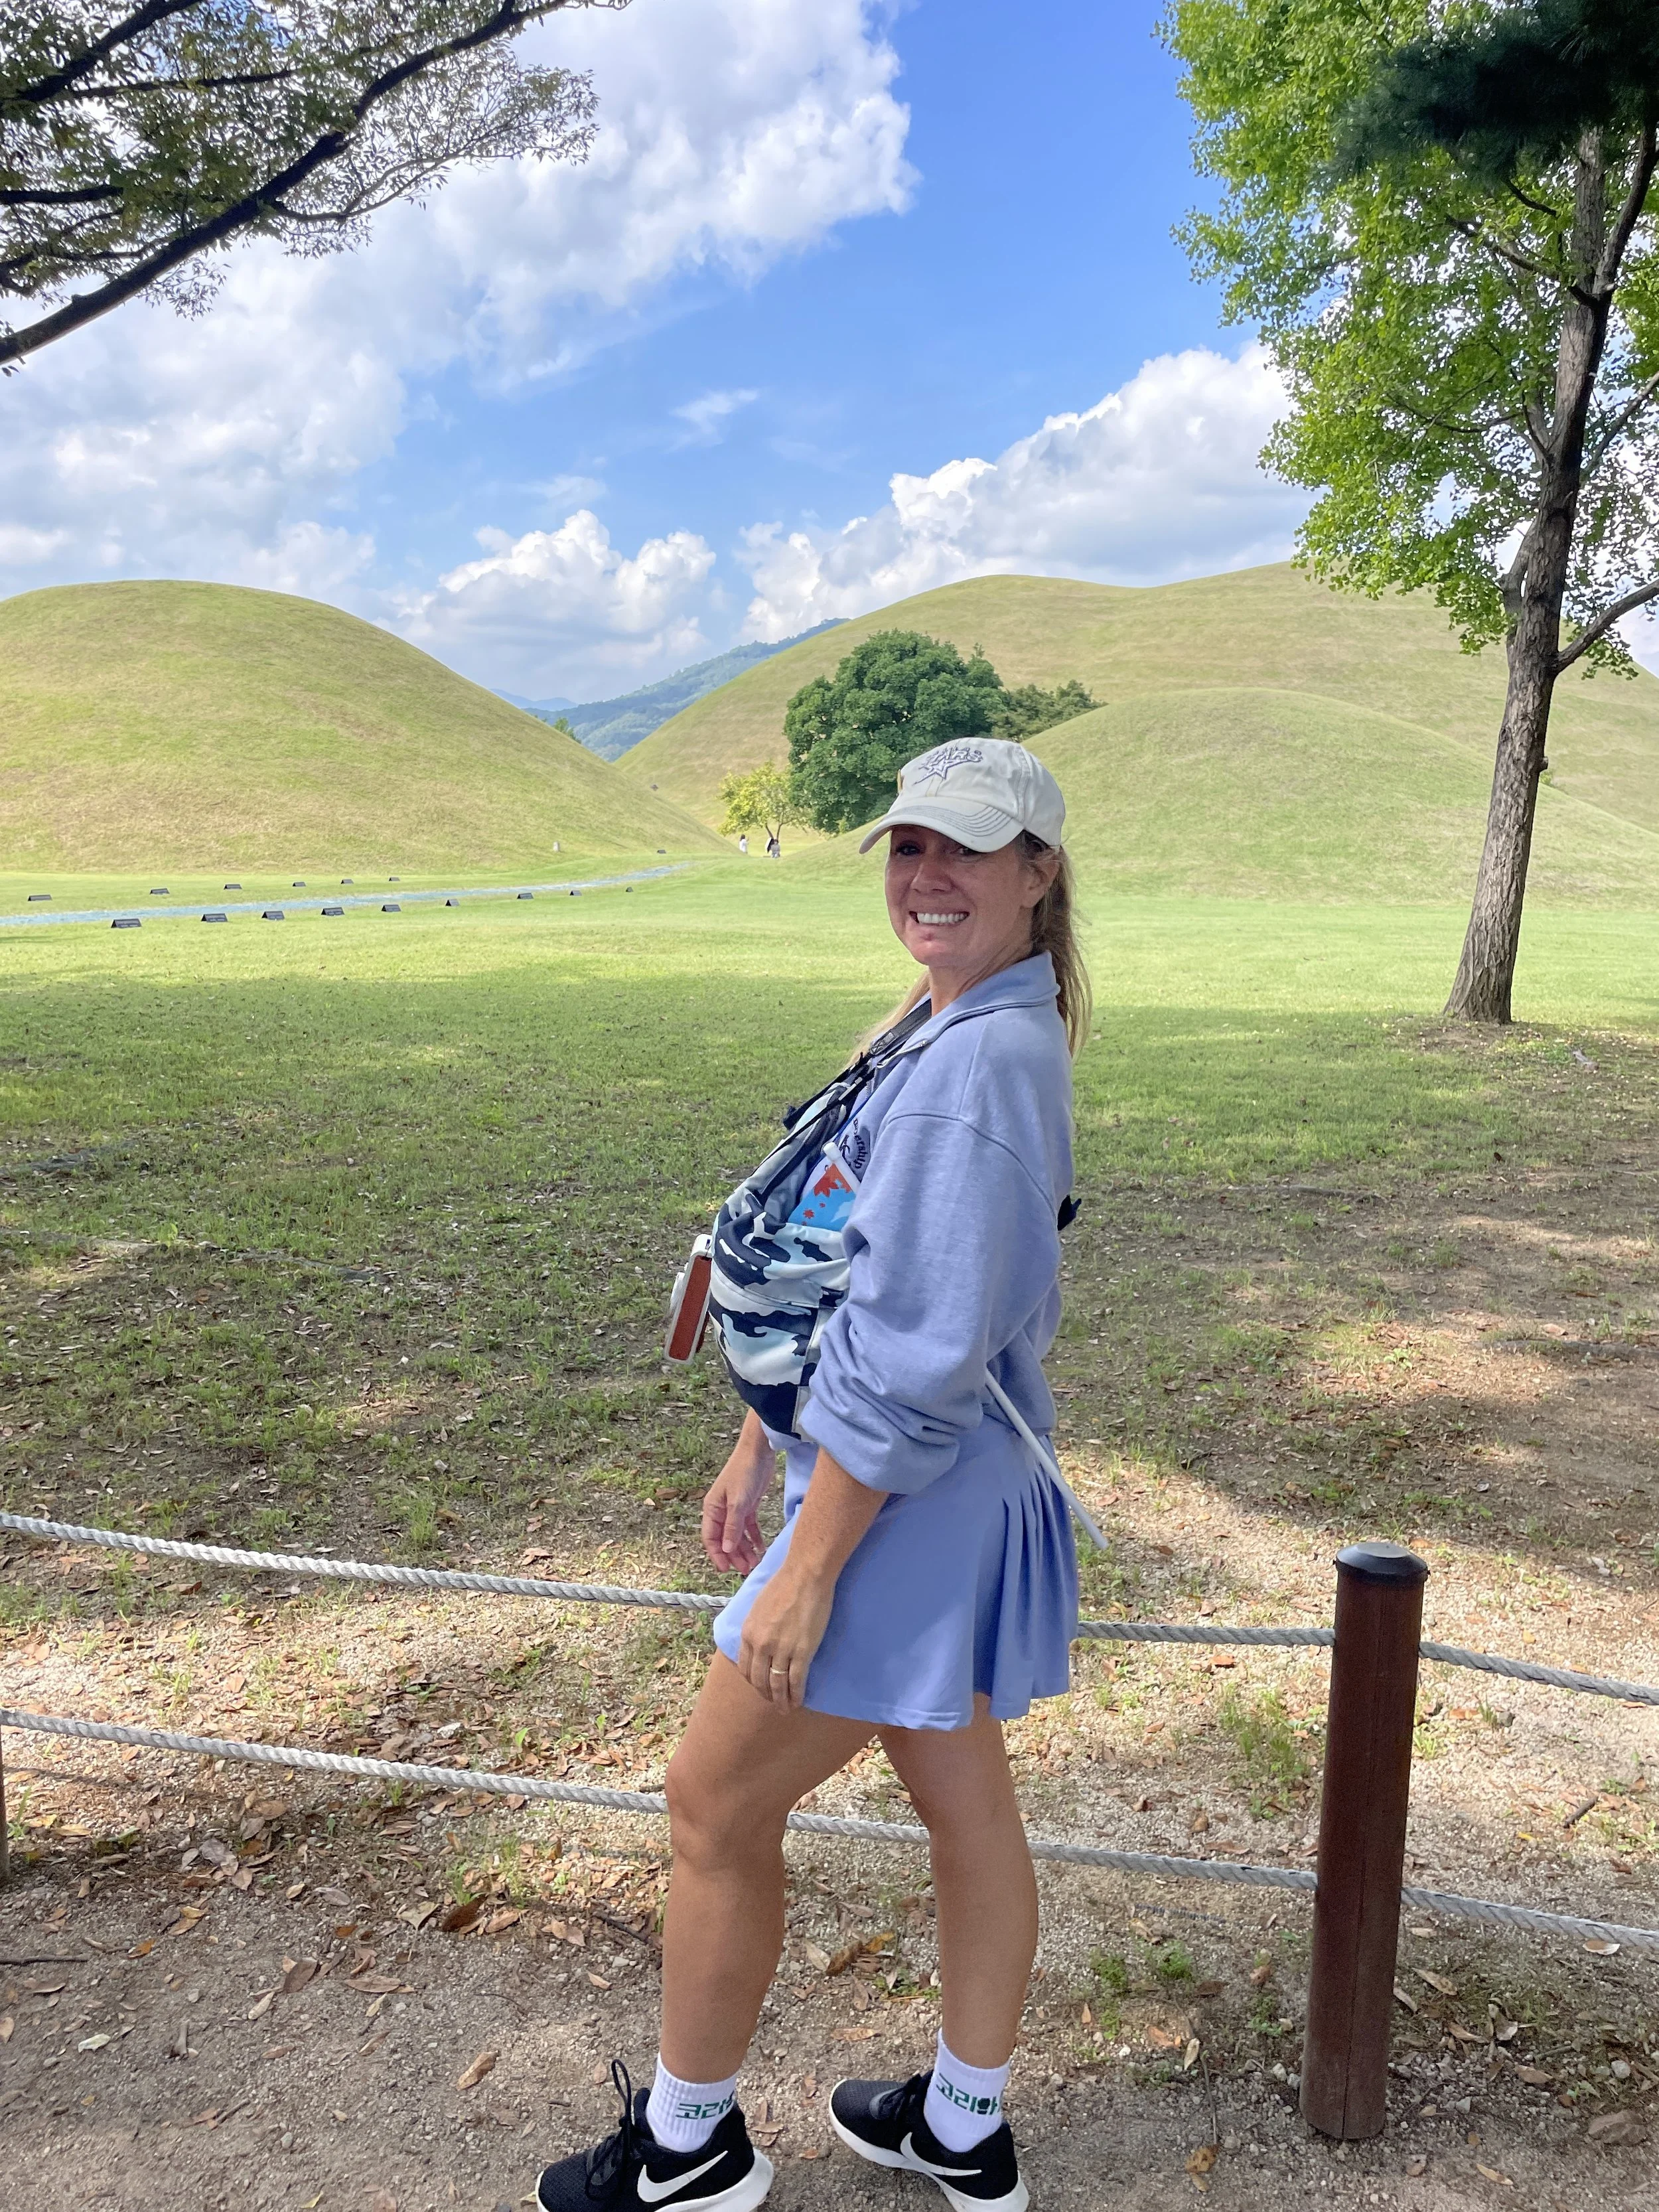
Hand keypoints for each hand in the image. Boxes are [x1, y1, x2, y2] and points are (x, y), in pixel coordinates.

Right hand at [701, 1429, 776, 1573]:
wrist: (759, 1451)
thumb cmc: (744, 1472)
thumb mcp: (738, 1501)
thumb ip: (732, 1526)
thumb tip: (726, 1549)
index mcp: (712, 1509)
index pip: (710, 1538)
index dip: (717, 1555)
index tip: (726, 1570)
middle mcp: (721, 1511)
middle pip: (725, 1540)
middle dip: (734, 1556)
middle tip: (746, 1570)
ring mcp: (735, 1509)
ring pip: (738, 1535)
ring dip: (745, 1549)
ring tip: (755, 1563)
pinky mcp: (748, 1506)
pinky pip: (749, 1527)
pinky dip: (754, 1538)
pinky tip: (761, 1548)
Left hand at [736, 1561, 833, 1708]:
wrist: (805, 1576)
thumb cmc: (783, 1584)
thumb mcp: (758, 1607)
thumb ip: (756, 1627)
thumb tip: (757, 1639)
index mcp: (748, 1633)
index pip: (745, 1667)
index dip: (752, 1681)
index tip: (760, 1686)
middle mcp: (761, 1645)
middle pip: (759, 1680)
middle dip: (765, 1694)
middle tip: (772, 1701)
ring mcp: (781, 1650)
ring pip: (777, 1684)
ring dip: (780, 1700)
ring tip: (784, 1709)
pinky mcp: (802, 1652)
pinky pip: (796, 1680)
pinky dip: (796, 1695)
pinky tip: (797, 1701)